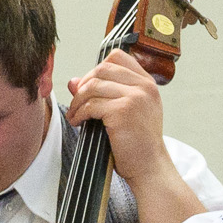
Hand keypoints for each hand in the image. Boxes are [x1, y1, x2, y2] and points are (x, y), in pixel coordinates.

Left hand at [64, 48, 173, 182]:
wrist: (148, 165)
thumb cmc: (135, 142)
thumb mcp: (123, 111)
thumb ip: (103, 93)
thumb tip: (74, 81)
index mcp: (146, 83)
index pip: (117, 57)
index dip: (96, 69)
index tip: (88, 88)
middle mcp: (143, 86)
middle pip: (102, 68)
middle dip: (83, 85)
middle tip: (78, 103)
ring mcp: (135, 97)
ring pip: (93, 86)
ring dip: (77, 102)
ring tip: (75, 115)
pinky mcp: (123, 111)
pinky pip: (91, 104)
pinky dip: (79, 113)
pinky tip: (78, 123)